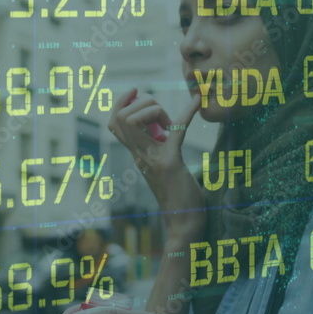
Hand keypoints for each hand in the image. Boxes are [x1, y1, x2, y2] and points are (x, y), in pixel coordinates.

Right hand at [108, 89, 204, 240]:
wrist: (184, 221)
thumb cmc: (177, 193)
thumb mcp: (160, 164)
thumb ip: (155, 147)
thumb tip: (159, 128)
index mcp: (136, 153)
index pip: (114, 122)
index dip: (121, 103)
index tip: (136, 91)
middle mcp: (139, 154)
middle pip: (123, 116)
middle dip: (144, 104)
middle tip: (163, 119)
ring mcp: (153, 158)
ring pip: (136, 120)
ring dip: (157, 110)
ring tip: (171, 124)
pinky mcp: (171, 162)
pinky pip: (176, 130)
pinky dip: (187, 112)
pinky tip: (198, 101)